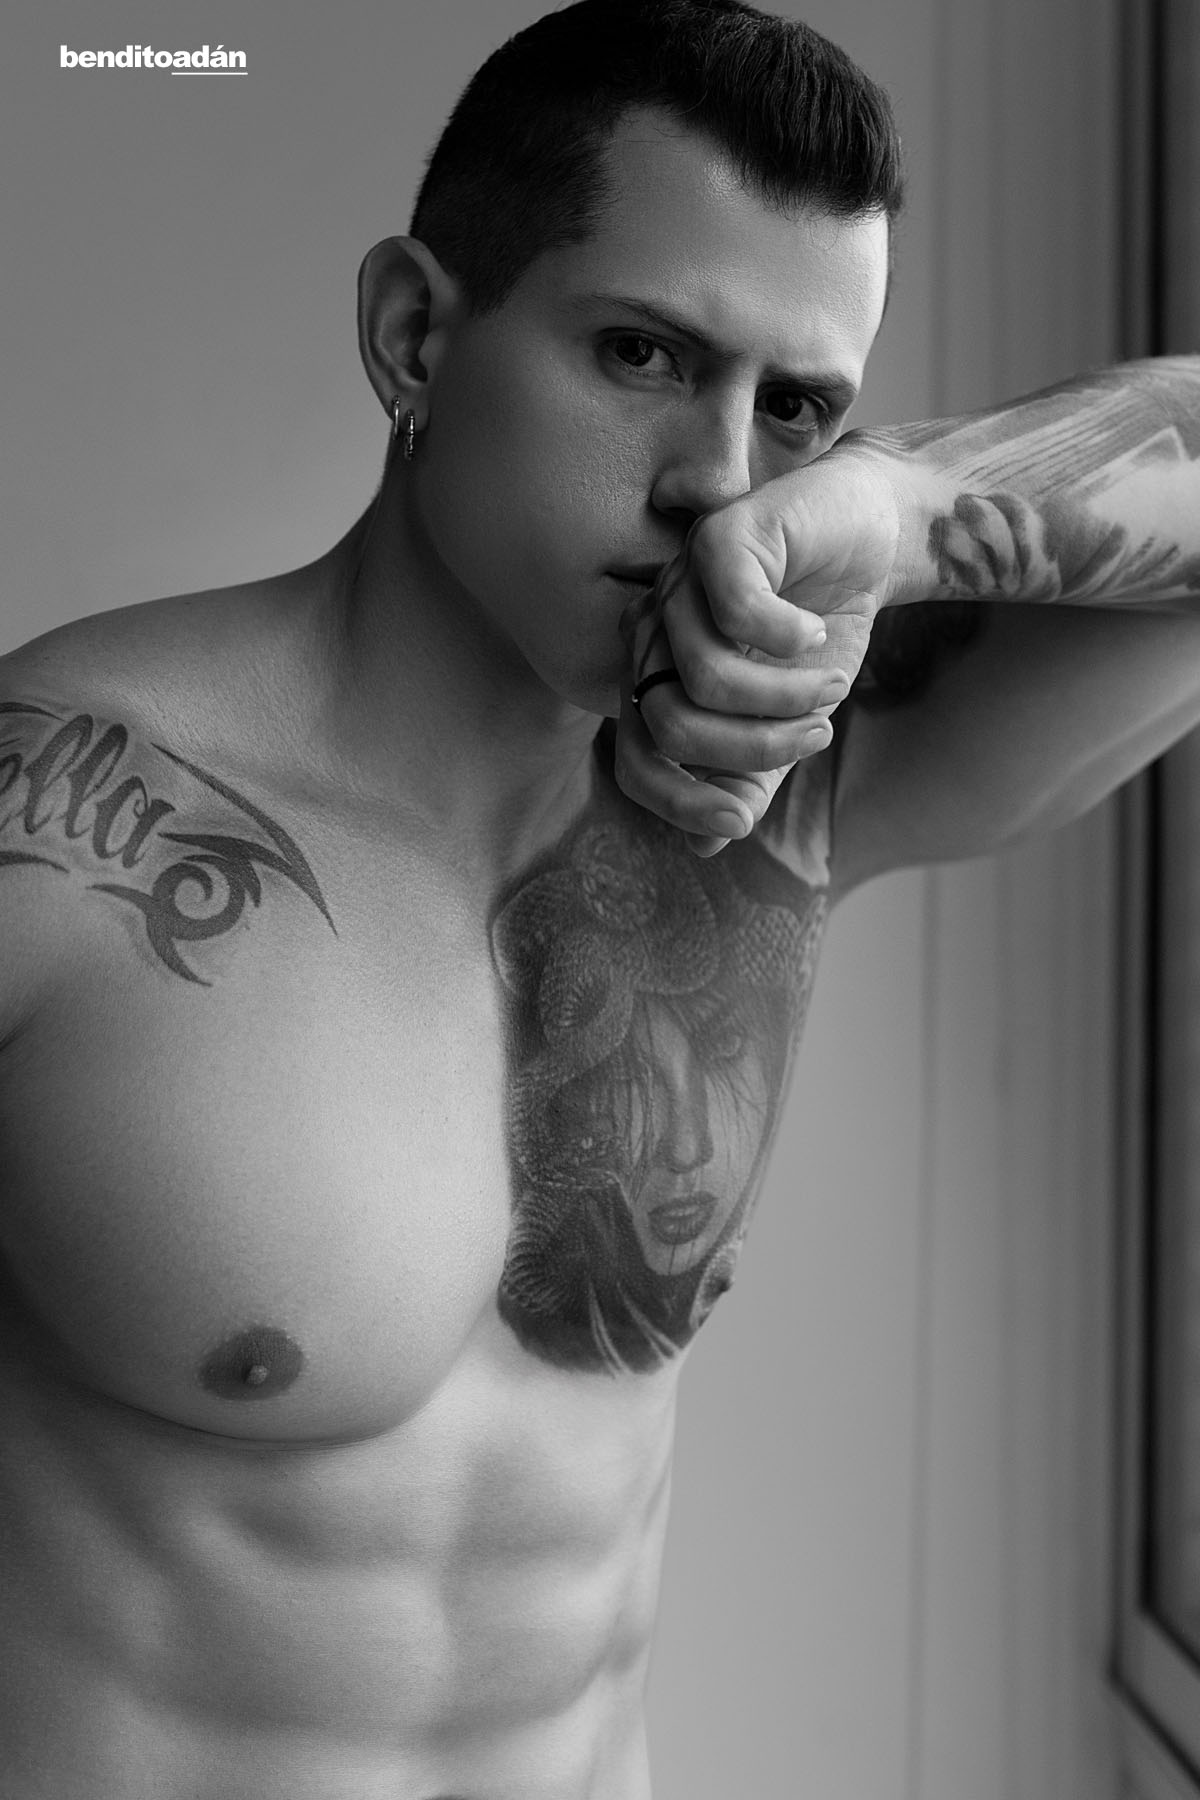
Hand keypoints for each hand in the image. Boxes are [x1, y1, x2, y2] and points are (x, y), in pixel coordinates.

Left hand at [614, 442, 904, 852]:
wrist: (872, 536)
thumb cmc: (822, 631)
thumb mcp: (789, 722)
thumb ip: (747, 778)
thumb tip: (705, 845)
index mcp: (658, 679)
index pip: (635, 761)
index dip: (678, 803)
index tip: (739, 820)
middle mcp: (653, 632)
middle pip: (667, 727)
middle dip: (752, 750)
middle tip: (816, 733)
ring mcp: (677, 581)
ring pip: (705, 679)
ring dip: (785, 697)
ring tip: (829, 684)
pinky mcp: (718, 538)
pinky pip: (735, 613)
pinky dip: (790, 639)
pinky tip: (816, 630)